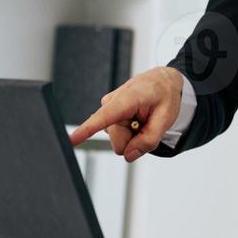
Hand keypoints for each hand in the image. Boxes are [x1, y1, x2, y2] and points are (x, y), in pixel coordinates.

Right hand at [68, 66, 183, 162]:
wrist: (162, 81)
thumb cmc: (164, 95)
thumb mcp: (165, 118)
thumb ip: (148, 140)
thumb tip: (129, 156)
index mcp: (126, 99)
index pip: (103, 118)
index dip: (86, 130)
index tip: (71, 140)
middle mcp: (111, 103)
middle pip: (118, 142)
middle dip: (134, 140)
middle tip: (147, 125)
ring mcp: (108, 108)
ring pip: (118, 140)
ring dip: (133, 135)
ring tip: (143, 119)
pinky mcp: (108, 114)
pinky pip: (118, 134)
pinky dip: (130, 131)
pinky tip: (136, 119)